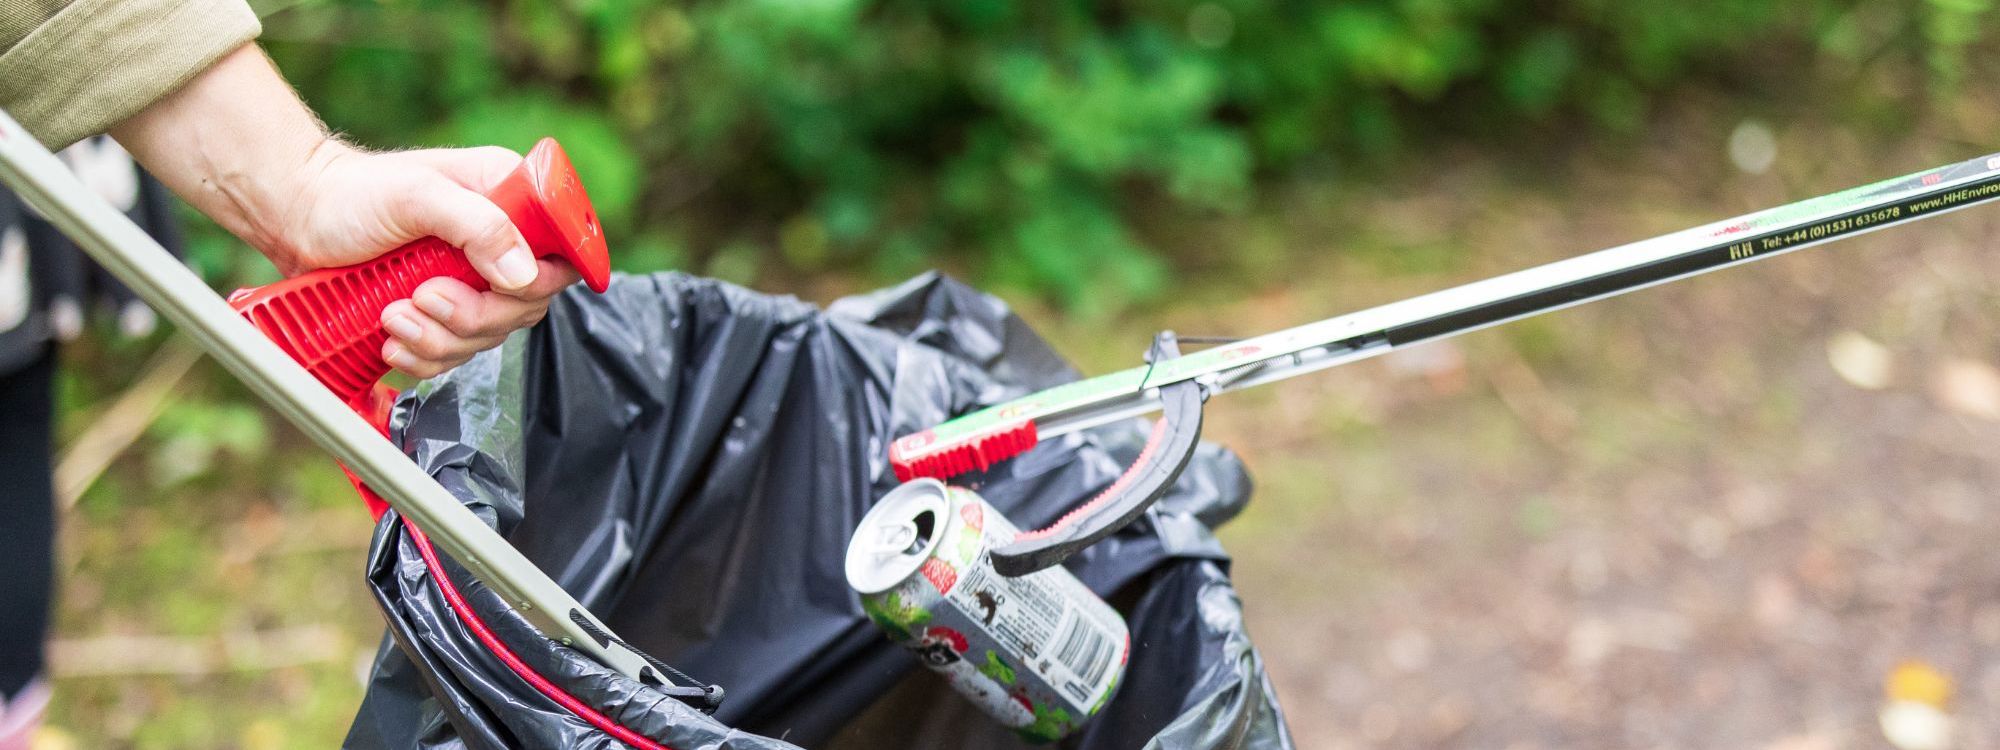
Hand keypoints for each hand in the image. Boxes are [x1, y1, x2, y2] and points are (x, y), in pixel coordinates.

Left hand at [109, 44, 584, 378]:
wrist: (298, 217)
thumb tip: (524, 272)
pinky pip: (455, 353)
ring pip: (490, 335)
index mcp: (509, 197)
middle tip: (423, 296)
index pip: (563, 247)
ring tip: (393, 313)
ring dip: (440, 337)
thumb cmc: (352, 192)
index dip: (543, 276)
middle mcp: (499, 241)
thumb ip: (478, 226)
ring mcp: (471, 280)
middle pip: (527, 303)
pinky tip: (391, 335)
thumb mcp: (417, 195)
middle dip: (473, 314)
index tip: (505, 287)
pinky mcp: (443, 314)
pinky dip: (423, 354)